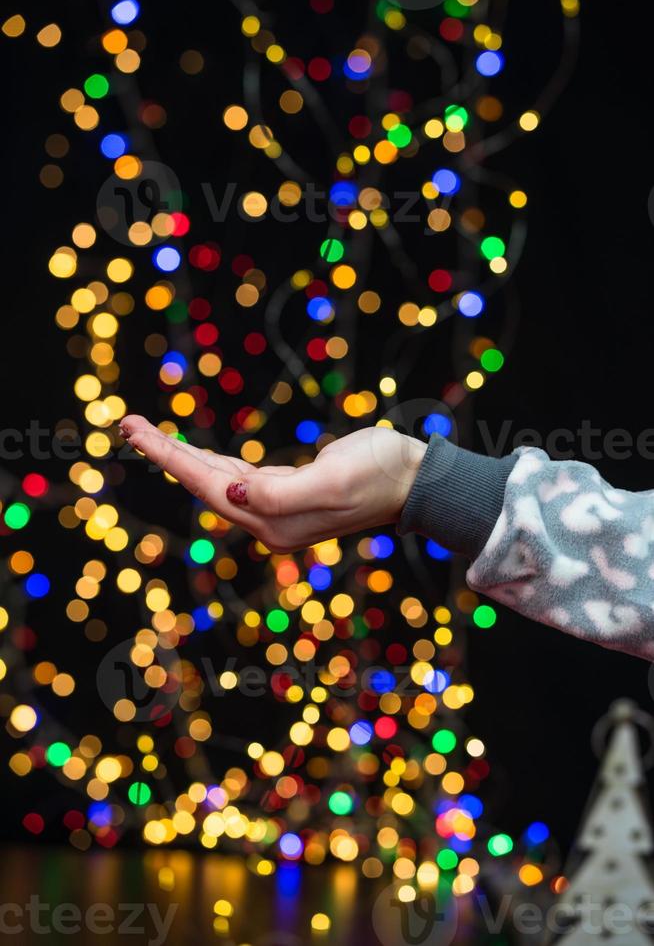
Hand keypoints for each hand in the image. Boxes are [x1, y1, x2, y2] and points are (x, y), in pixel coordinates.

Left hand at [119, 416, 425, 552]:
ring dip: (182, 455)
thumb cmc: (379, 474)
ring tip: (146, 433)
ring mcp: (278, 508)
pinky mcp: (288, 492)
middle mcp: (269, 520)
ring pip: (216, 478)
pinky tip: (194, 453)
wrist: (414, 480)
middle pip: (203, 483)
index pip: (207, 486)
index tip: (134, 431)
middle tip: (127, 424)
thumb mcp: (331, 480)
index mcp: (274, 521)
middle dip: (165, 453)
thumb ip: (277, 493)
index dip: (169, 457)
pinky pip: (237, 476)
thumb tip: (231, 493)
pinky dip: (210, 460)